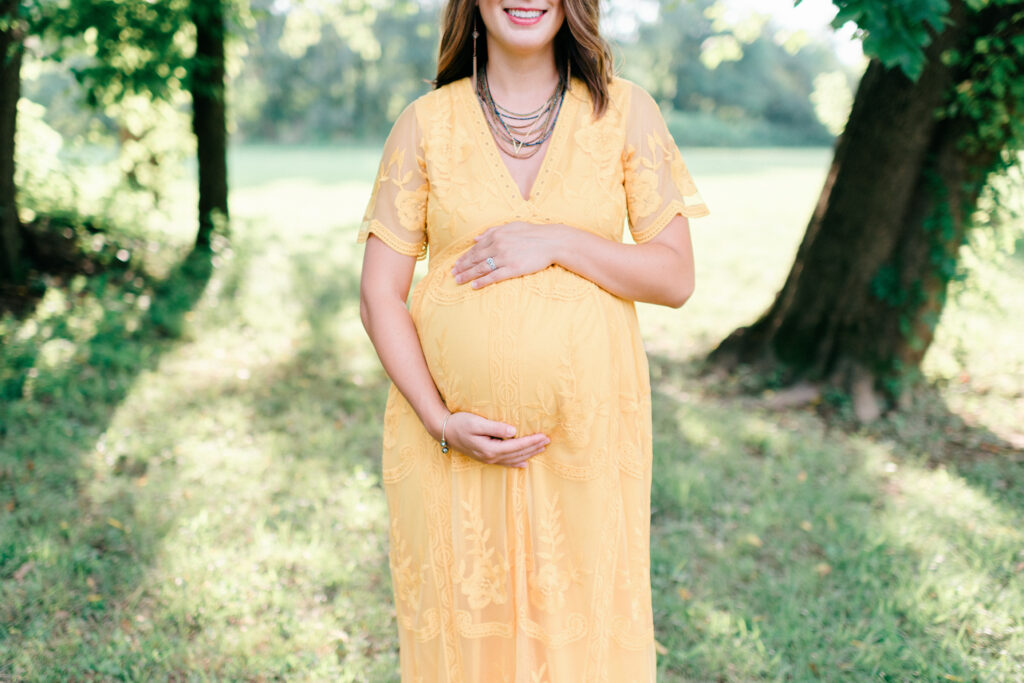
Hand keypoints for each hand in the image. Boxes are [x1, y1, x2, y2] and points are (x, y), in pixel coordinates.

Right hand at [442, 412, 549, 467]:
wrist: (444, 431)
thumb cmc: (460, 423)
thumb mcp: (476, 422)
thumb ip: (495, 427)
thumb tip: (513, 431)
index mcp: (490, 449)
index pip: (516, 446)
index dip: (531, 441)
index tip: (544, 436)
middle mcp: (490, 457)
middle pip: (517, 454)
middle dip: (534, 448)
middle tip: (548, 441)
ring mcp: (488, 459)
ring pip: (513, 459)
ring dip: (528, 454)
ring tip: (541, 449)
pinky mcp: (485, 457)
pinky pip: (505, 463)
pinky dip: (516, 463)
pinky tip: (525, 464)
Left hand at [452, 221, 567, 288]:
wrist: (552, 241)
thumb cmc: (533, 233)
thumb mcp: (511, 226)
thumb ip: (492, 231)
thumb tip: (476, 238)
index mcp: (496, 235)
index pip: (476, 248)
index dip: (464, 257)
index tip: (456, 264)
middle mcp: (498, 246)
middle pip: (475, 259)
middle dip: (462, 267)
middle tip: (452, 274)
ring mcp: (505, 258)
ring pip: (481, 268)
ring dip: (468, 275)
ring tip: (458, 281)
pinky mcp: (513, 268)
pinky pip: (493, 277)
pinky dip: (482, 282)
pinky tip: (474, 286)